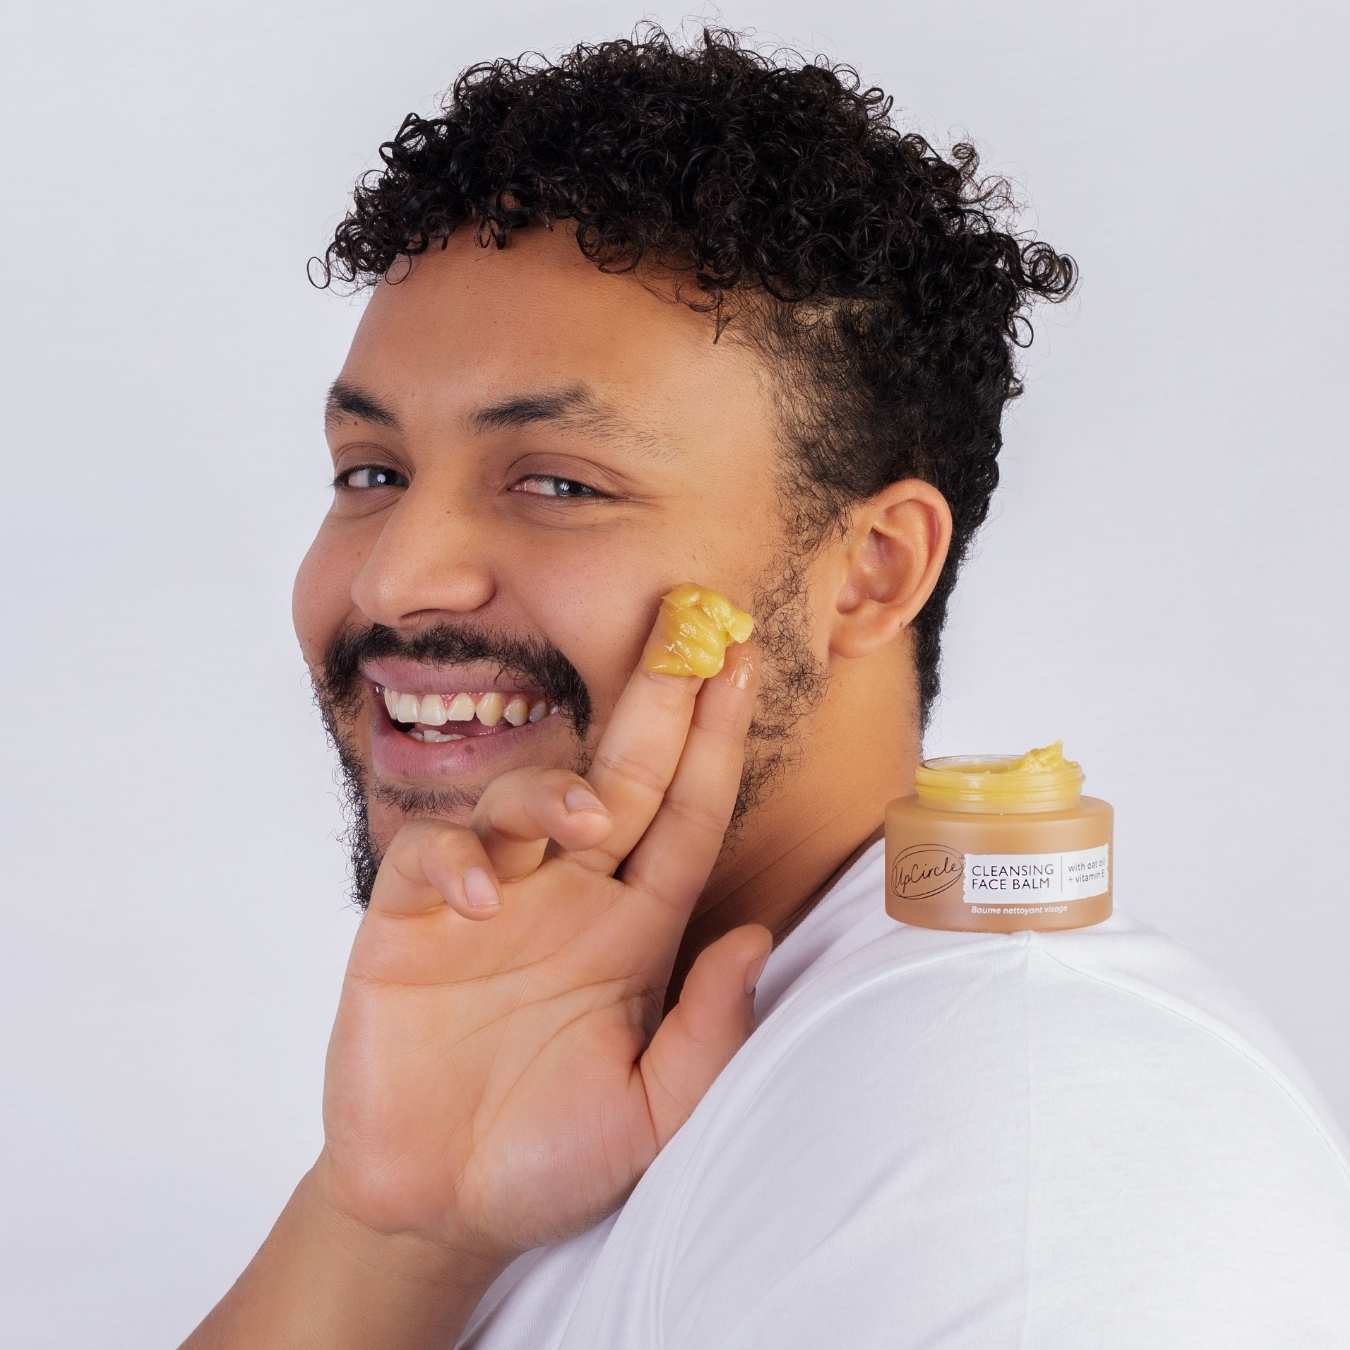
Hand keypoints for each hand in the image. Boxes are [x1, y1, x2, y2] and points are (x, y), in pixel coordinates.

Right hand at [314, 592, 767, 1272]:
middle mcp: (569, 894)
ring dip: (555, 793)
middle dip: (655, 703)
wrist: (433, 1203)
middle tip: (688, 626)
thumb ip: (703, 1035)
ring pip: (523, 800)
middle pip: (620, 777)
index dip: (713, 743)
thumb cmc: (549, 1157)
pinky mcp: (408, 919)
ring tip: (587, 819)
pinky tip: (477, 898)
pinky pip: (432, 856)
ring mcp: (490, 898)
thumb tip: (754, 938)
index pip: (685, 815)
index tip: (739, 667)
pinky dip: (455, 860)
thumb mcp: (647, 1116)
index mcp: (635, 927)